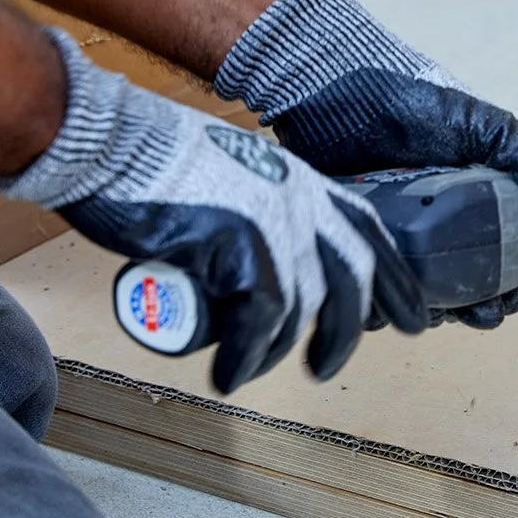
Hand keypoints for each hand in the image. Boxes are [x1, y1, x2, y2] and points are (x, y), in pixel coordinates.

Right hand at [0, 29, 428, 392]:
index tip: (410, 318)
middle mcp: (300, 195)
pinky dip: (246, 354)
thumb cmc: (150, 166)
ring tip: (248, 373)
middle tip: (327, 369)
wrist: (107, 143)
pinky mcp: (241, 241)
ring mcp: (275, 216)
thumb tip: (259, 268)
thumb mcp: (228, 180)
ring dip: (277, 352)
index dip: (394, 279)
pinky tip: (228, 374)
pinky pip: (262, 316)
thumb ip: (254, 210)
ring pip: (305, 305)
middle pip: (352, 276)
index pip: (368, 232)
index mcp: (302, 179)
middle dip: (348, 330)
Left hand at [214, 0, 517, 329]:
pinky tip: (390, 297)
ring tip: (437, 307)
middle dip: (480, 310)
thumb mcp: (487, 126)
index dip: (515, 286)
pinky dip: (383, 307)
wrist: (334, 94)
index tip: (512, 293)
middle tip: (478, 309)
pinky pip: (372, 296)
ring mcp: (397, 244)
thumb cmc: (413, 104)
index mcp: (476, 208)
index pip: (506, 264)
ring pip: (422, 302)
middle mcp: (438, 232)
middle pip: (469, 293)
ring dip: (435, 314)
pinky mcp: (356, 250)